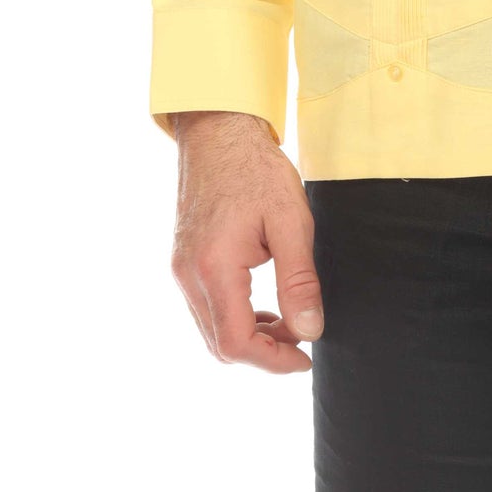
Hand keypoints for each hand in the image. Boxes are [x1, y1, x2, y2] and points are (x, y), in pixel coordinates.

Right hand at [169, 111, 322, 373]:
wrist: (218, 131)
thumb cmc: (255, 169)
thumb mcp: (290, 221)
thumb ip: (299, 280)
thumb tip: (311, 330)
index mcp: (213, 267)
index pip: (236, 343)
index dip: (273, 360)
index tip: (305, 357)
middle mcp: (188, 276)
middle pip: (220, 344)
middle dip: (263, 351)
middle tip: (302, 335)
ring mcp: (181, 269)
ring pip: (211, 329)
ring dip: (249, 335)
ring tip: (288, 317)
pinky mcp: (182, 260)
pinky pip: (206, 307)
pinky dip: (235, 316)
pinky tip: (262, 301)